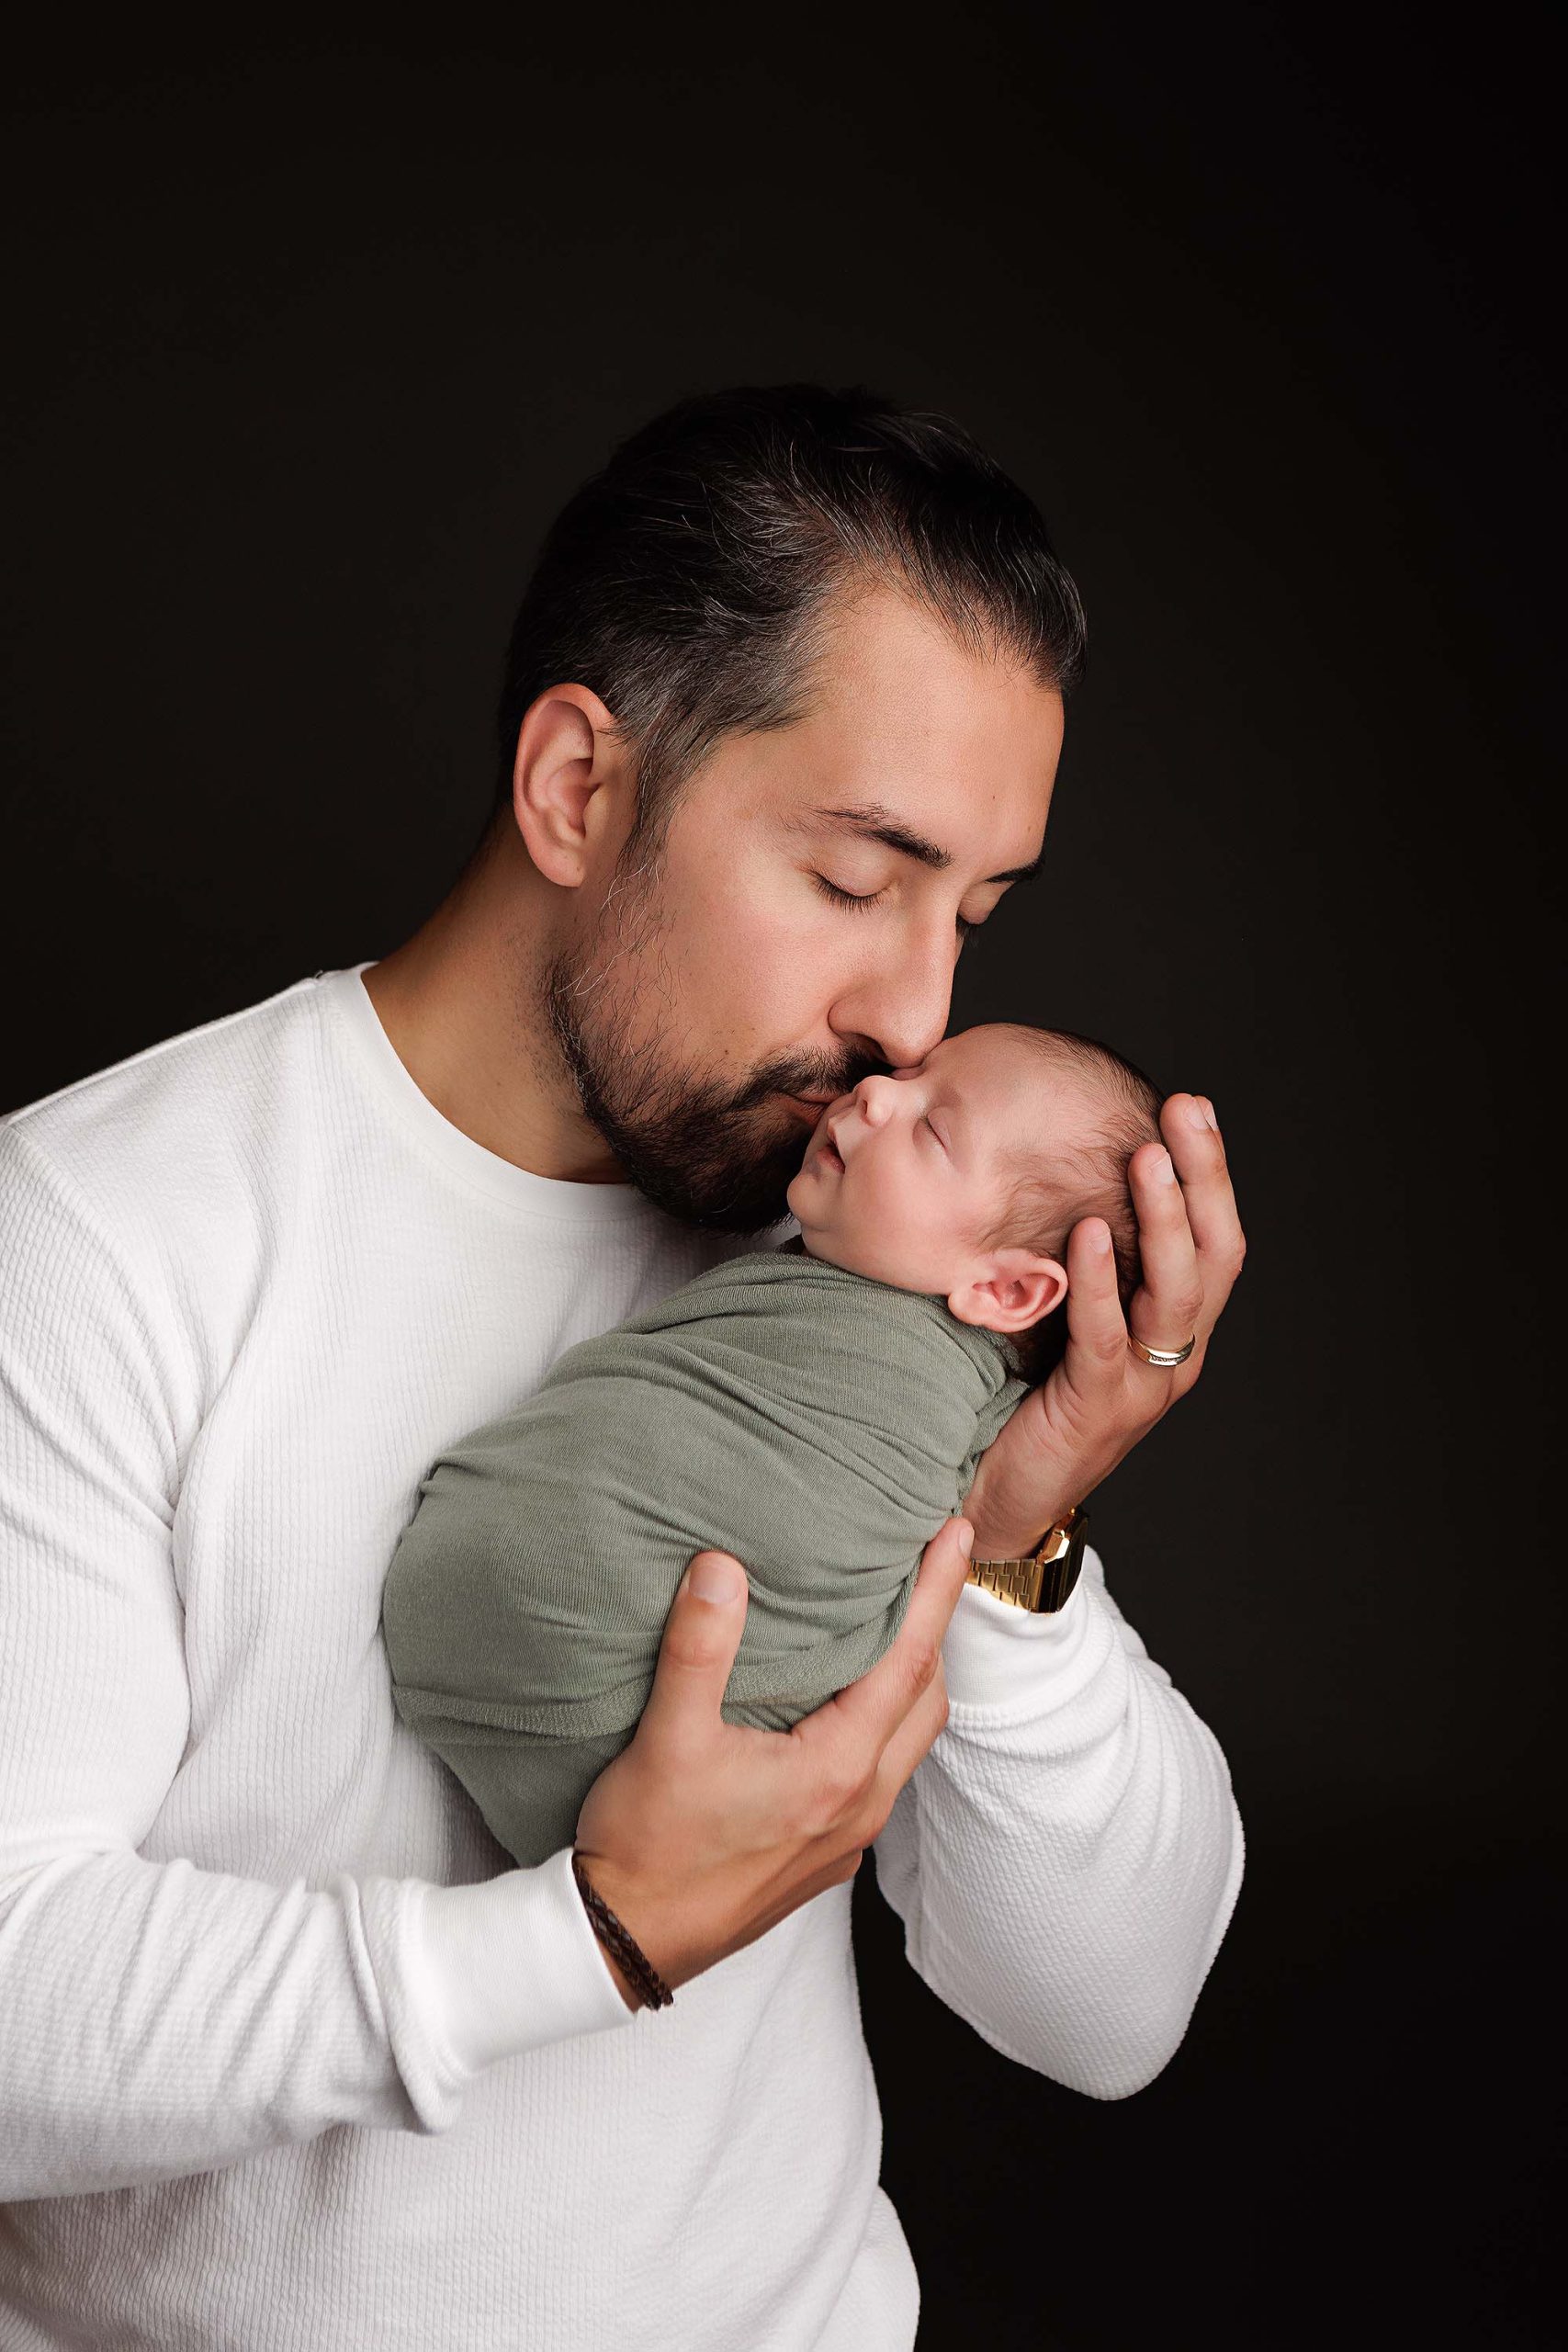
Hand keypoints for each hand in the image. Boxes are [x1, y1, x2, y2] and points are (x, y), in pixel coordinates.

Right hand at [571, 1514, 975, 2006]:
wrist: (626, 1943)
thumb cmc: (646, 1846)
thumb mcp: (666, 1738)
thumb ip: (699, 1647)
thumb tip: (721, 1567)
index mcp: (835, 1769)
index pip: (908, 1660)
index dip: (938, 1591)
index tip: (958, 1532)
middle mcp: (858, 1805)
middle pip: (927, 1700)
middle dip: (936, 1630)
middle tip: (932, 1567)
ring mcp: (847, 1838)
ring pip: (907, 1740)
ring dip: (911, 1679)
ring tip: (893, 1623)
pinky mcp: (825, 1856)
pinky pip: (880, 1774)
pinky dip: (883, 1722)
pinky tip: (845, 1703)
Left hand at [963, 1092, 1244, 1555]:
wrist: (995, 1498)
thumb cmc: (1021, 1399)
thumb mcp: (1062, 1316)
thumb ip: (1077, 1260)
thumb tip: (1061, 1171)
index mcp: (1173, 1329)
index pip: (1212, 1240)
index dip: (1209, 1174)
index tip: (1191, 1107)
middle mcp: (1175, 1355)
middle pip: (1215, 1256)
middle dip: (1205, 1178)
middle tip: (1186, 1110)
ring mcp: (1144, 1387)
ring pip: (1176, 1293)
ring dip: (1165, 1220)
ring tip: (1148, 1158)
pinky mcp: (1098, 1411)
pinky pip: (1108, 1339)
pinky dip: (1102, 1283)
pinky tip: (1089, 1232)